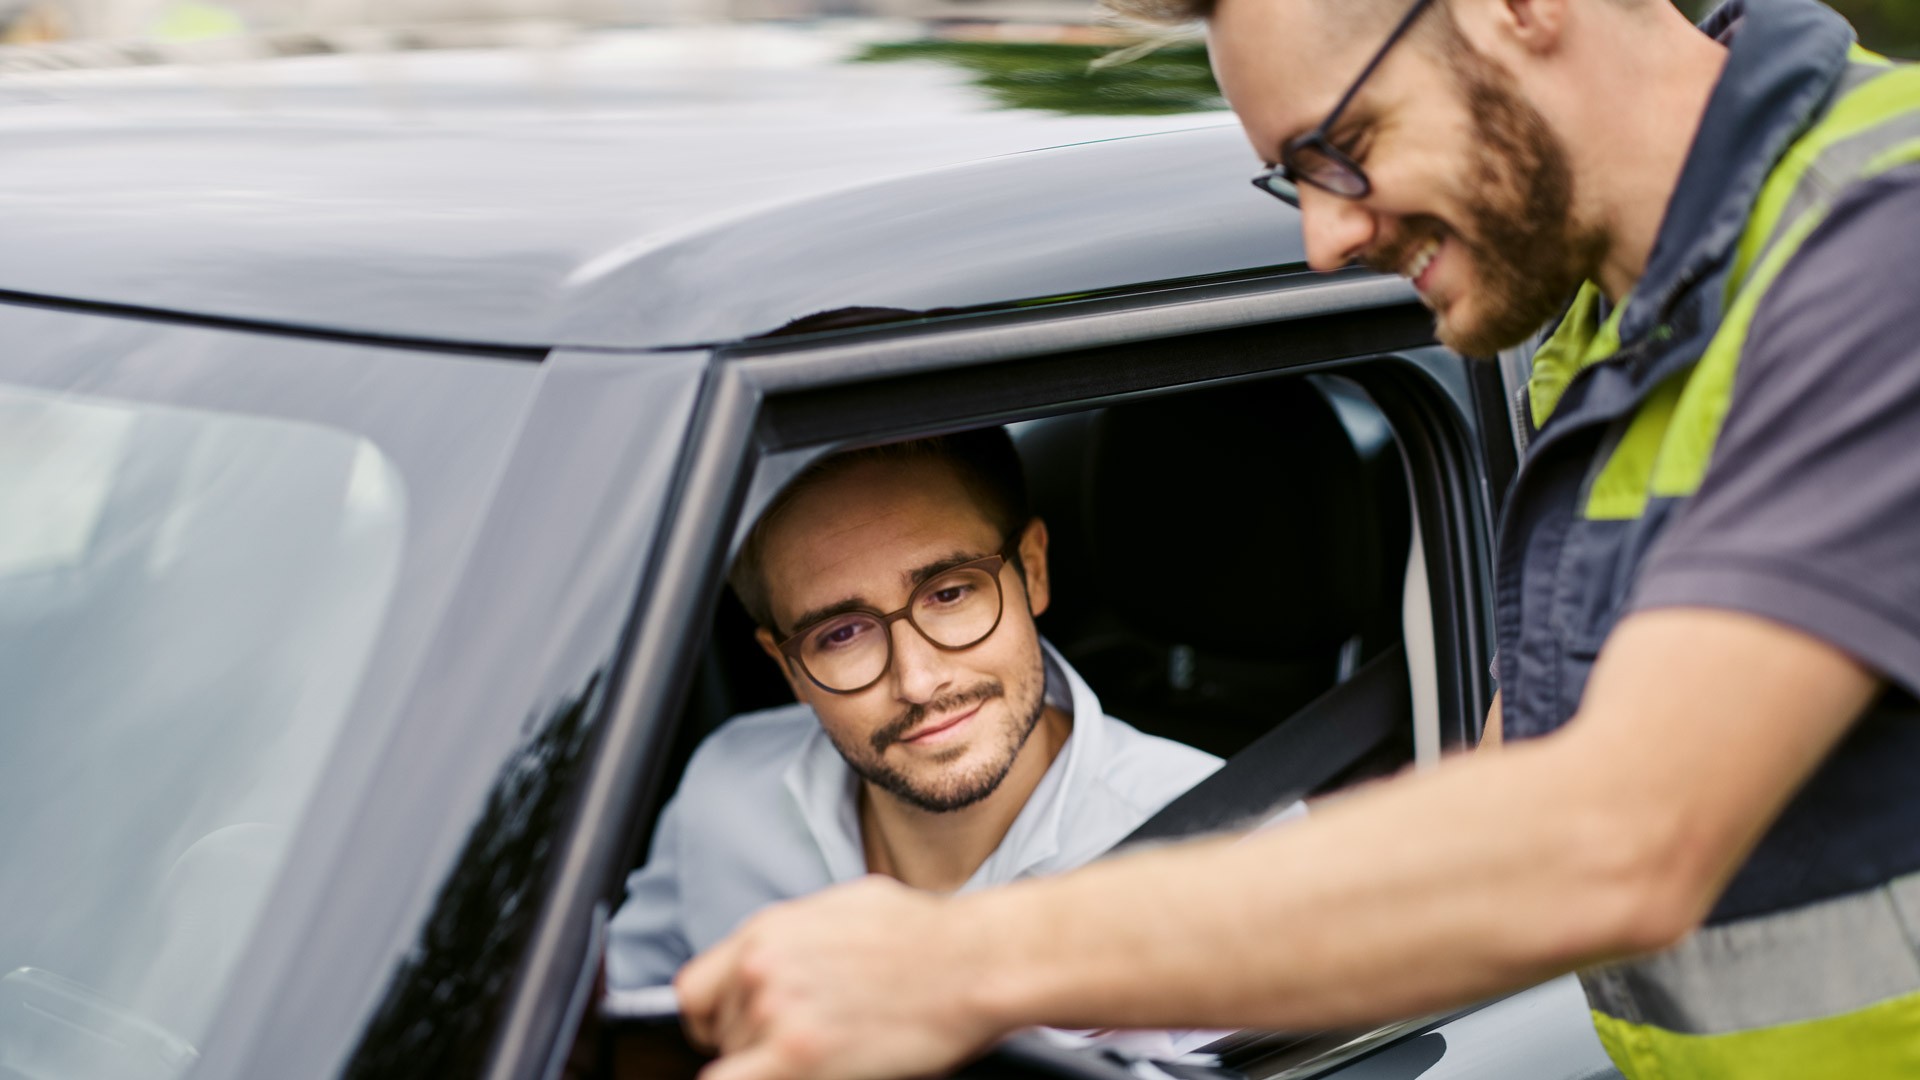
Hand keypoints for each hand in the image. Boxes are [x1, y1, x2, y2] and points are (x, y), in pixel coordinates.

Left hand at [676, 876, 1007, 1079]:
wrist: (971, 962)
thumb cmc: (926, 934)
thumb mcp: (843, 906)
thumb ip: (793, 935)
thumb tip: (776, 955)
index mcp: (766, 930)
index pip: (693, 990)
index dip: (714, 1019)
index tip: (735, 1032)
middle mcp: (759, 967)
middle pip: (718, 1033)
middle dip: (750, 1044)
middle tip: (800, 1042)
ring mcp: (775, 1012)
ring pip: (737, 1063)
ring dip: (771, 1064)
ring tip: (829, 1048)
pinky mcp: (797, 1055)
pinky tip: (799, 1072)